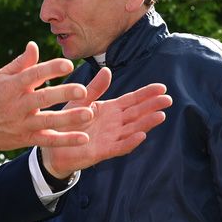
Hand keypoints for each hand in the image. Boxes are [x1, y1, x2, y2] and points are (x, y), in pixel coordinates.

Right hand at [0, 42, 95, 152]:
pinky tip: (84, 138)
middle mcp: (17, 105)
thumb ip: (21, 63)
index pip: (33, 75)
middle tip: (83, 90)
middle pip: (43, 98)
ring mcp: (22, 124)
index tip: (68, 64)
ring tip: (89, 114)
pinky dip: (66, 140)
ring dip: (69, 118)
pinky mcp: (26, 139)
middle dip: (64, 94)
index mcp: (12, 86)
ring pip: (48, 121)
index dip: (50, 69)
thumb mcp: (1, 77)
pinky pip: (48, 140)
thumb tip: (34, 45)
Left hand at [41, 67, 172, 177]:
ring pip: (132, 129)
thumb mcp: (80, 101)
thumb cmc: (66, 123)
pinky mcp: (103, 151)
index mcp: (110, 110)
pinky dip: (131, 142)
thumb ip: (95, 89)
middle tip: (168, 99)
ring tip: (161, 115)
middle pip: (137, 114)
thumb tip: (108, 70)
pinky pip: (119, 147)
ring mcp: (110, 138)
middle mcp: (114, 124)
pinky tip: (142, 135)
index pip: (132, 100)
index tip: (162, 87)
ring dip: (146, 123)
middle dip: (152, 107)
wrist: (52, 147)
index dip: (146, 94)